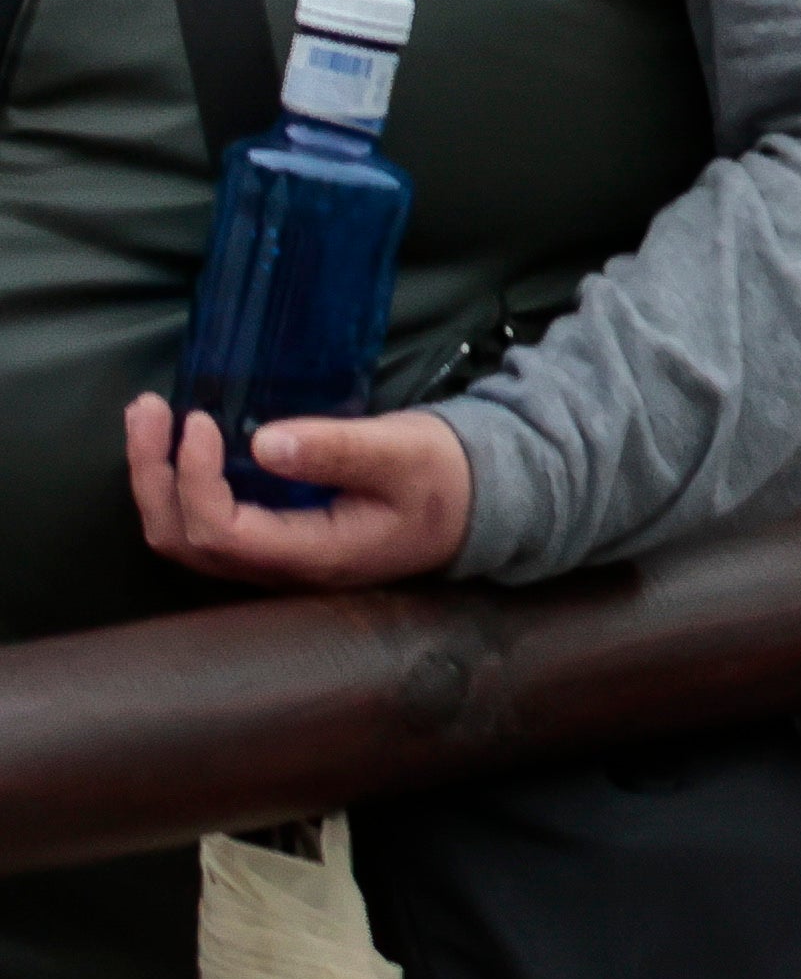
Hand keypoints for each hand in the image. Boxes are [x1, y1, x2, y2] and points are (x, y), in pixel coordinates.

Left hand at [120, 398, 470, 588]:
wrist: (474, 505)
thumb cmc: (443, 477)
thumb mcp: (403, 453)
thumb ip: (339, 450)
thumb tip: (263, 443)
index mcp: (312, 554)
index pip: (222, 532)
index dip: (196, 480)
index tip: (201, 421)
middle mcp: (279, 569)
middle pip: (184, 541)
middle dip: (155, 477)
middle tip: (149, 409)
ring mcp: (271, 560)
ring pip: (183, 538)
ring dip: (156, 480)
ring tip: (149, 419)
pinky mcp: (270, 540)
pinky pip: (201, 525)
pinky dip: (177, 485)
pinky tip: (179, 444)